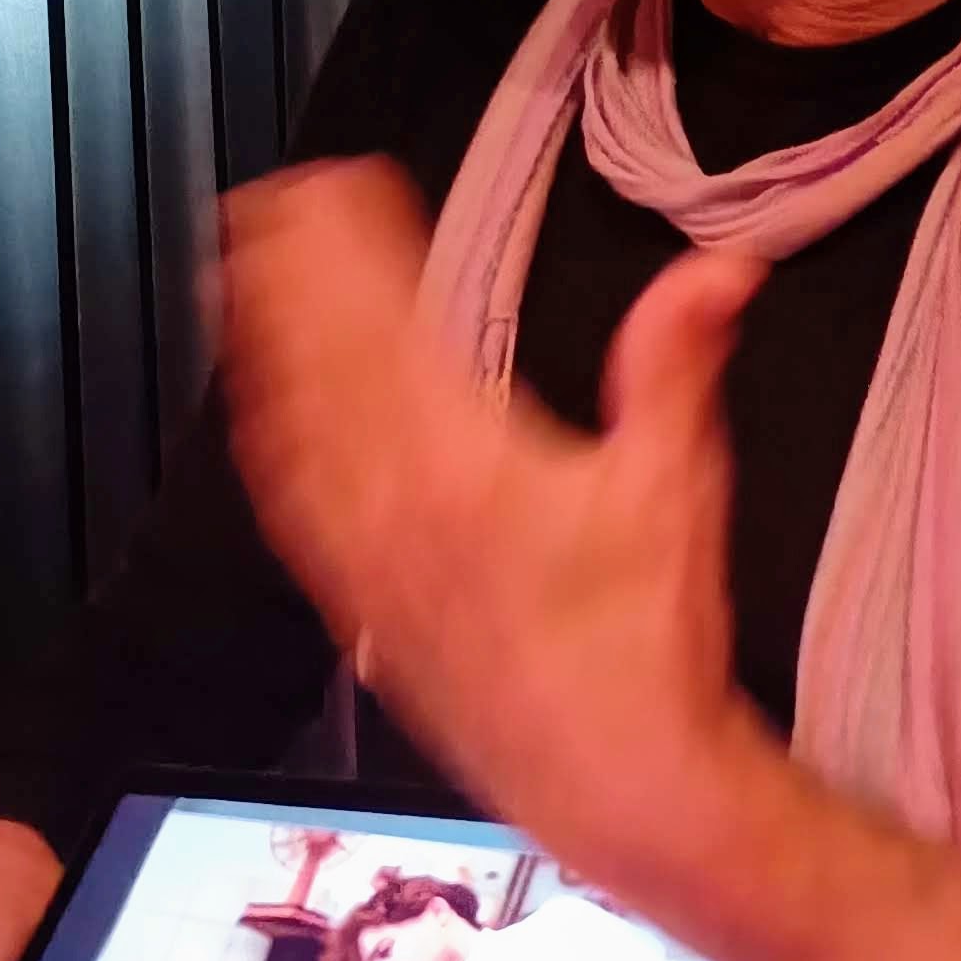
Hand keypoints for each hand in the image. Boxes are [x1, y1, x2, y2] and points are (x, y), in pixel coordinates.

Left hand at [219, 157, 769, 889]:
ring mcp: (363, 562)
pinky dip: (267, 438)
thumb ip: (679, 362)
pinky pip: (290, 507)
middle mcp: (389, 505)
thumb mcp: (677, 485)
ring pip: (287, 427)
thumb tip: (722, 266)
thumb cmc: (650, 642)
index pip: (383, 321)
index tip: (337, 180)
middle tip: (270, 198)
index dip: (349, 244)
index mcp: (460, 459)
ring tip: (238, 272)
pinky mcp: (359, 609)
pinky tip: (259, 411)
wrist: (617, 781)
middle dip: (288, 272)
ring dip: (258, 343)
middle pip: (315, 361)